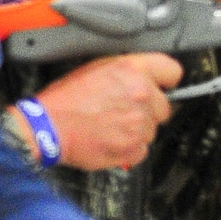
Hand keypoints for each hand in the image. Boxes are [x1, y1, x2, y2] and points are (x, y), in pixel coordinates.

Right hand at [30, 53, 181, 169]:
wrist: (48, 127)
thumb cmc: (66, 100)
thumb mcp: (97, 69)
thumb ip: (128, 72)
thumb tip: (147, 79)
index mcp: (132, 70)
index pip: (172, 71)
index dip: (166, 81)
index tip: (162, 87)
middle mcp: (140, 94)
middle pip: (165, 107)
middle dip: (148, 111)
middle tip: (123, 112)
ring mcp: (139, 122)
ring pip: (152, 130)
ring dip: (136, 131)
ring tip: (110, 126)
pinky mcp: (133, 147)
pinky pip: (142, 150)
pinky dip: (129, 149)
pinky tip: (110, 140)